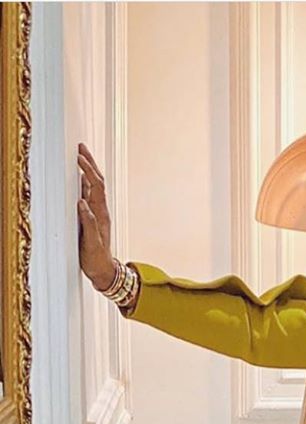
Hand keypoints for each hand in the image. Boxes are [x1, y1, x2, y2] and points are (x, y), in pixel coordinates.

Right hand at [76, 142, 116, 289]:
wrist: (103, 271)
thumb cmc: (96, 259)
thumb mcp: (91, 242)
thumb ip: (88, 223)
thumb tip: (82, 203)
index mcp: (101, 214)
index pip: (96, 186)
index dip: (88, 170)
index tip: (79, 157)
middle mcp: (100, 211)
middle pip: (97, 182)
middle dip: (90, 163)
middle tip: (81, 147)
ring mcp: (97, 213)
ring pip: (93, 187)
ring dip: (88, 170)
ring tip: (81, 156)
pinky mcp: (92, 218)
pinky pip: (89, 196)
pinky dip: (84, 183)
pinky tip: (80, 178)